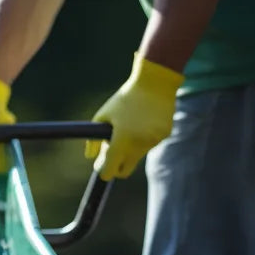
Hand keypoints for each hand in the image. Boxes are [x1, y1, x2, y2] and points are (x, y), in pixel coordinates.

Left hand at [86, 53, 183, 179]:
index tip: (102, 168)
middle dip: (116, 167)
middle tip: (112, 157)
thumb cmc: (125, 97)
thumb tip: (89, 157)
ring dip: (131, 149)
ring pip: (138, 156)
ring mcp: (153, 141)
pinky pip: (150, 144)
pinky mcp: (164, 136)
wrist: (155, 82)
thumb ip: (93, 139)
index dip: (104, 171)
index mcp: (122, 139)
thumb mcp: (104, 115)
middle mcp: (138, 144)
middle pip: (124, 171)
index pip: (110, 169)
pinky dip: (144, 139)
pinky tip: (145, 120)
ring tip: (130, 126)